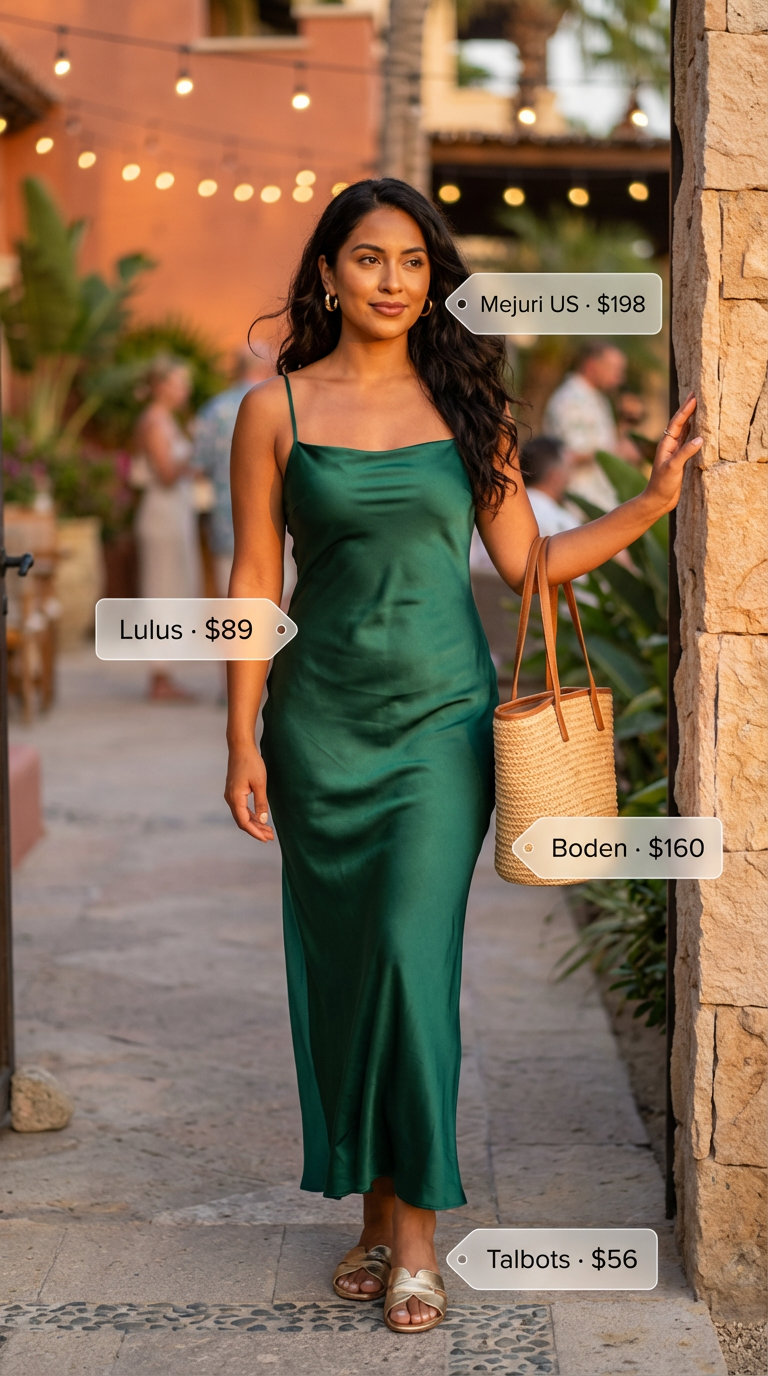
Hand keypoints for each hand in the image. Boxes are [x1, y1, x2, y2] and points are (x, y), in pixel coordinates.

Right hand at [224, 746, 274, 841]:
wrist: (240, 747)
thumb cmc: (251, 763)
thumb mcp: (260, 783)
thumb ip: (261, 803)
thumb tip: (263, 821)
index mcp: (235, 798)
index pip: (244, 822)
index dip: (255, 832)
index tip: (266, 838)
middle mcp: (230, 798)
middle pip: (242, 821)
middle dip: (256, 830)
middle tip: (271, 837)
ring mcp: (231, 795)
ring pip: (242, 815)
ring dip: (254, 823)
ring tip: (268, 830)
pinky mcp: (234, 792)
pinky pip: (241, 809)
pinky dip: (251, 815)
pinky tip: (260, 818)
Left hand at [643, 392, 701, 513]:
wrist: (657, 500)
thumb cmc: (662, 484)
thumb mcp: (673, 467)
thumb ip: (685, 452)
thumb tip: (700, 438)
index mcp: (666, 444)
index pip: (677, 422)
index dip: (685, 409)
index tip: (694, 396)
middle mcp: (670, 445)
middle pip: (680, 422)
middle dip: (688, 408)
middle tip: (696, 393)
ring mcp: (675, 452)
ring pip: (684, 430)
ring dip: (691, 418)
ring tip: (699, 406)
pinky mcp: (680, 460)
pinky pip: (688, 441)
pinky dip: (694, 432)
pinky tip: (699, 429)